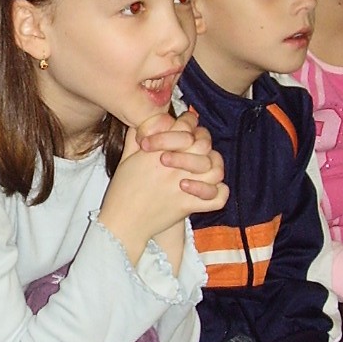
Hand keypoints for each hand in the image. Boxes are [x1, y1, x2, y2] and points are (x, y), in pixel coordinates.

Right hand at [98, 114, 213, 259]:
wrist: (123, 222)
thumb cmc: (122, 189)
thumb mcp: (126, 158)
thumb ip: (136, 135)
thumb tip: (147, 119)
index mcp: (156, 153)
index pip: (184, 127)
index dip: (189, 120)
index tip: (189, 121)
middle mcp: (172, 168)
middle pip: (204, 145)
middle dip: (204, 139)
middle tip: (199, 142)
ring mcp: (182, 188)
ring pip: (215, 170)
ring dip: (214, 164)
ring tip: (207, 164)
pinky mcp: (188, 206)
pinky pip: (217, 198)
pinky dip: (220, 192)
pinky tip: (212, 187)